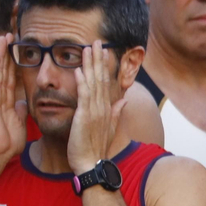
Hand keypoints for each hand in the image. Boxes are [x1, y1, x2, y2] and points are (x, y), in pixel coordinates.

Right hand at [0, 35, 26, 165]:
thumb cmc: (8, 141)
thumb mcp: (19, 122)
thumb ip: (20, 110)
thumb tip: (23, 102)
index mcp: (7, 100)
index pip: (12, 76)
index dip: (15, 62)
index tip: (20, 48)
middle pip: (4, 69)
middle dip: (7, 52)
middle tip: (11, 34)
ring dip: (0, 53)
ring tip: (4, 37)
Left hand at [68, 42, 123, 174]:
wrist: (91, 164)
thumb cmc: (95, 148)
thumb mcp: (109, 128)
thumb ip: (117, 113)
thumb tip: (125, 101)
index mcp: (107, 108)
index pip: (106, 82)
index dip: (104, 65)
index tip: (103, 51)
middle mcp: (103, 107)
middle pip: (101, 78)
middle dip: (99, 59)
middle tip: (98, 41)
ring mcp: (95, 111)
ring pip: (93, 82)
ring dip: (90, 64)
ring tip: (88, 48)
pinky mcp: (85, 116)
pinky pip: (84, 95)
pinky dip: (82, 82)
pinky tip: (79, 69)